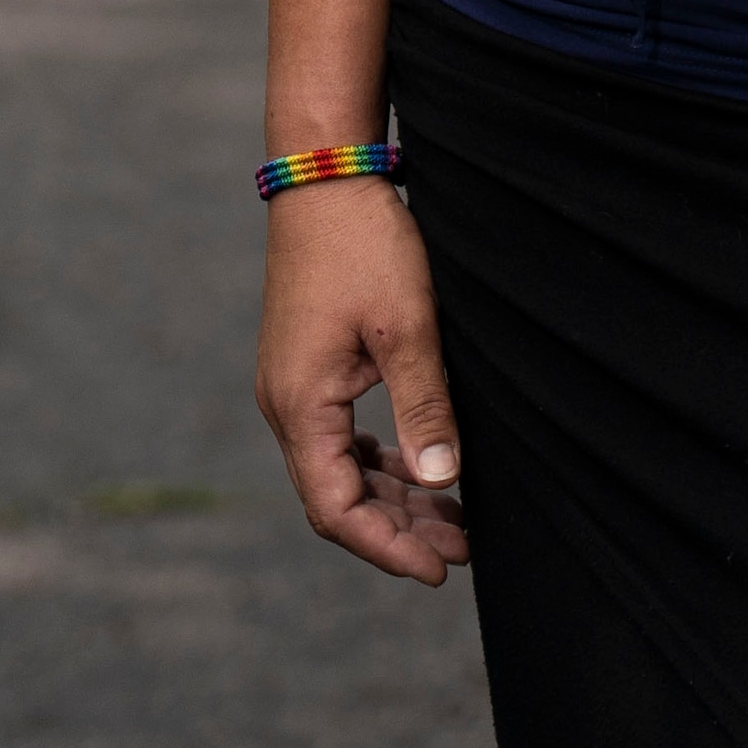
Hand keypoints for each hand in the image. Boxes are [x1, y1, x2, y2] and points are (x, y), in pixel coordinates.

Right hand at [256, 181, 469, 582]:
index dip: (387, 548)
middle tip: (462, 548)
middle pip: (336, 499)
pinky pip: (339, 437)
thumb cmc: (365, 245)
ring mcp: (292, 387)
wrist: (326, 177)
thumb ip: (425, 408)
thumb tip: (445, 483)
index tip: (439, 569)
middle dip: (398, 530)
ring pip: (339, 471)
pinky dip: (379, 461)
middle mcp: (285, 406)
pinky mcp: (307, 368)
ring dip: (393, 497)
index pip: (336, 510)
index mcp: (301, 405)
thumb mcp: (408, 328)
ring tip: (453, 516)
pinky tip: (421, 466)